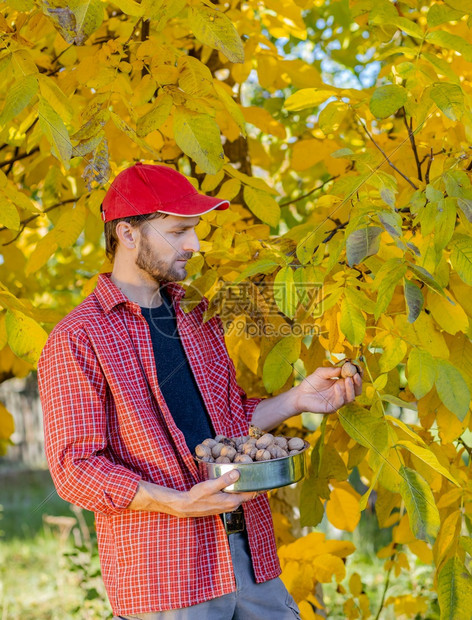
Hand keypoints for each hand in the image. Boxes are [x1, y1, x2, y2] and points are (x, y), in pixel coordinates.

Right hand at [128, 471, 255, 516]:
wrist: (185, 506)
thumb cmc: (197, 496)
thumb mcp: (210, 486)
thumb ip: (224, 480)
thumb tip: (238, 472)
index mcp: (232, 501)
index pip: (252, 493)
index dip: (260, 485)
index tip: (266, 476)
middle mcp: (232, 505)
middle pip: (248, 494)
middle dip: (255, 484)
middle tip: (260, 471)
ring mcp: (227, 505)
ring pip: (241, 494)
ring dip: (246, 486)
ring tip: (251, 474)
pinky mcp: (222, 504)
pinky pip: (235, 495)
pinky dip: (238, 488)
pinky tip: (237, 480)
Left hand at [292, 366, 362, 414]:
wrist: (300, 394)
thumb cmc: (311, 383)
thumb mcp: (321, 372)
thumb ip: (331, 370)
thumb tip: (342, 368)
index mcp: (341, 384)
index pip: (354, 381)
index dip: (358, 375)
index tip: (359, 368)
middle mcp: (342, 393)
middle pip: (356, 390)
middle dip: (358, 383)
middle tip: (356, 375)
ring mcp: (338, 401)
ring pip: (351, 397)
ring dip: (351, 388)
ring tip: (348, 379)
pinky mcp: (332, 407)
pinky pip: (340, 402)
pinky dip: (340, 394)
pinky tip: (337, 386)